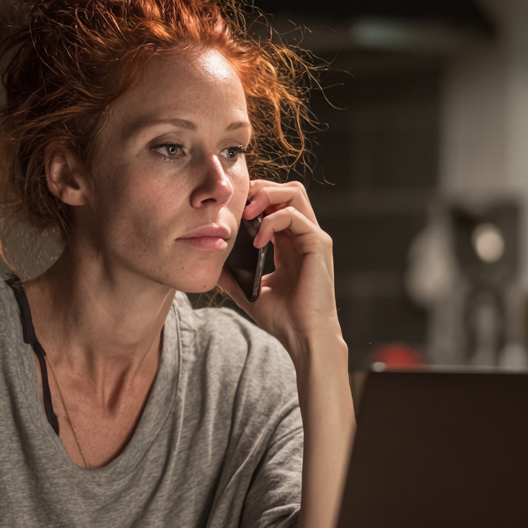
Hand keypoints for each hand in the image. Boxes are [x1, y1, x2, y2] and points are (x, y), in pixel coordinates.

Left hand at [220, 180, 340, 364]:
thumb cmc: (283, 318)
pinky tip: (257, 241)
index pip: (275, 203)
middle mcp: (303, 236)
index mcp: (289, 243)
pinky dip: (272, 222)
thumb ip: (233, 274)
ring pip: (294, 193)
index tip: (232, 209)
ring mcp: (312, 238)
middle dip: (260, 189)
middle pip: (286, 190)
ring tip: (246, 215)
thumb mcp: (249, 291)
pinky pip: (295, 216)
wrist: (302, 337)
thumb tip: (209, 264)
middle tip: (238, 206)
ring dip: (266, 197)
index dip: (254, 198)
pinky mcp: (318, 245)